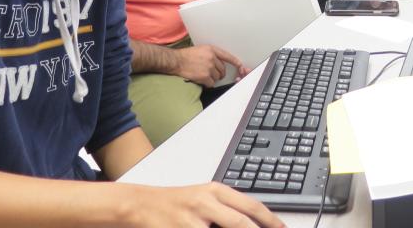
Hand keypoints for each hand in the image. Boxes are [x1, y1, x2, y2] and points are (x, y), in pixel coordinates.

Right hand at [124, 182, 284, 227]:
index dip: (271, 220)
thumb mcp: (205, 198)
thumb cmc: (176, 203)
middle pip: (242, 222)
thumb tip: (253, 222)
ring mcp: (192, 220)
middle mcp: (206, 202)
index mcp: (216, 191)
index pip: (251, 206)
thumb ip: (227, 208)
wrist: (141, 205)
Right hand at [174, 45, 247, 86]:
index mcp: (212, 49)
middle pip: (222, 69)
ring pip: (217, 77)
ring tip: (203, 75)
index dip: (235, 62)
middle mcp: (212, 58)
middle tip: (212, 74)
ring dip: (212, 79)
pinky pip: (211, 83)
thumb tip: (219, 62)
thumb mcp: (201, 49)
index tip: (240, 65)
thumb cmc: (186, 55)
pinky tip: (201, 80)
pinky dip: (207, 84)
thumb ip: (212, 54)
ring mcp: (209, 67)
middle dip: (219, 73)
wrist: (176, 61)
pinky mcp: (204, 76)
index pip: (227, 56)